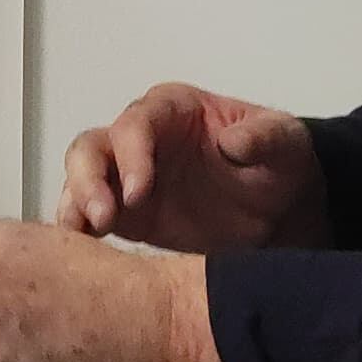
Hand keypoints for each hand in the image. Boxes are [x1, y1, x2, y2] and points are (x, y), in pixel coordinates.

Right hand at [57, 83, 327, 249]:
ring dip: (76, 205)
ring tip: (85, 235)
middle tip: (104, 217)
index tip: (140, 190)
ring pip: (80, 180)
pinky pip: (88, 217)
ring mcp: (126, 177)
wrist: (282, 210)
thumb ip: (263, 137)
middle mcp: (139, 139)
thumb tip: (233, 142)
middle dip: (89, 179)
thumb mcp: (285, 144)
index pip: (136, 124)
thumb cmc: (278, 163)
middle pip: (91, 147)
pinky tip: (82, 252)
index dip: (131, 154)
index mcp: (172, 110)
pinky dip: (79, 231)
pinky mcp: (127, 215)